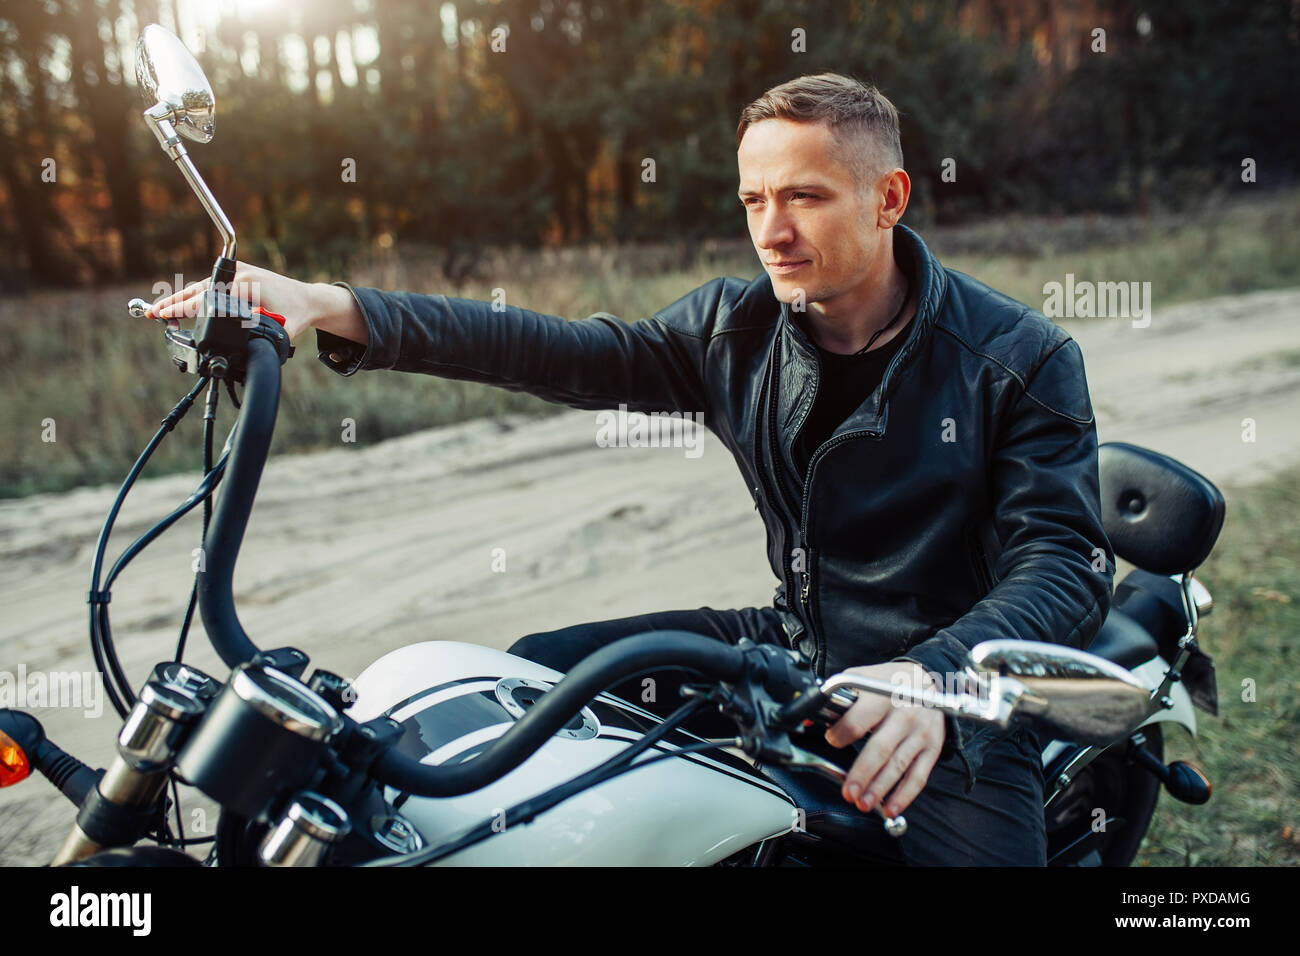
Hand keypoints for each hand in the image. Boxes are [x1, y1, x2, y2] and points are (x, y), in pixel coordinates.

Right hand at [145, 261, 326, 343]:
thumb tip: (243, 348)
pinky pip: (210, 285)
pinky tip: (181, 304)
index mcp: (247, 285)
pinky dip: (195, 294)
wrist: (309, 299)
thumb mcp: (282, 330)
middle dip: (173, 301)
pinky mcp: (238, 276)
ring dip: (181, 298)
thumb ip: (263, 337)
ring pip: (201, 285)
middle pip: (197, 288)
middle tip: (151, 313)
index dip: (183, 307)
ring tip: (160, 311)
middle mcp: (240, 275)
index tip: (164, 315)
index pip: (207, 297)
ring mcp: (238, 273)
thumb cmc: (297, 314)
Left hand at [823, 661, 944, 817]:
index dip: (840, 735)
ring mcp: (920, 733)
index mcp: (882, 696)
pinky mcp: (932, 748)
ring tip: (863, 803)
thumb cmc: (889, 681)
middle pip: (880, 748)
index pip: (858, 721)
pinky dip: (904, 795)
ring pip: (899, 765)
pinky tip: (890, 808)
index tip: (831, 741)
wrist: (928, 679)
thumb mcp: (862, 679)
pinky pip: (918, 776)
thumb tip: (810, 719)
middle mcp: (904, 715)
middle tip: (849, 792)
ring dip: (880, 788)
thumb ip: (839, 699)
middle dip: (862, 773)